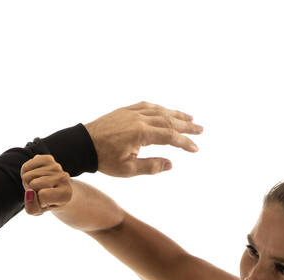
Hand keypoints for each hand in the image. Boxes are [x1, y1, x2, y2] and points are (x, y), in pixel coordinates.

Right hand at [20, 155, 70, 215]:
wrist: (57, 190)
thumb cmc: (47, 203)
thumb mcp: (39, 211)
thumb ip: (32, 208)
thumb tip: (29, 192)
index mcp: (66, 194)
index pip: (42, 195)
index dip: (38, 201)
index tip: (45, 202)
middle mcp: (64, 177)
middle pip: (33, 184)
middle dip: (32, 191)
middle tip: (39, 192)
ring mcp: (56, 166)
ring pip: (28, 176)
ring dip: (29, 182)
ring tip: (39, 185)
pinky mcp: (48, 158)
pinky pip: (26, 167)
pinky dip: (26, 173)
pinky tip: (36, 176)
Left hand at [84, 102, 201, 177]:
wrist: (82, 145)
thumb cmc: (104, 160)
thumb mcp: (127, 169)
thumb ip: (151, 166)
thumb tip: (171, 164)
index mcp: (141, 133)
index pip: (170, 137)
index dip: (184, 143)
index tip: (195, 148)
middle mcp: (139, 119)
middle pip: (169, 120)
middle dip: (186, 126)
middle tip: (201, 130)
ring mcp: (132, 112)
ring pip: (159, 111)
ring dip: (176, 114)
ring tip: (189, 118)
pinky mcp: (125, 110)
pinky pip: (147, 106)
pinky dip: (159, 108)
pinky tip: (165, 111)